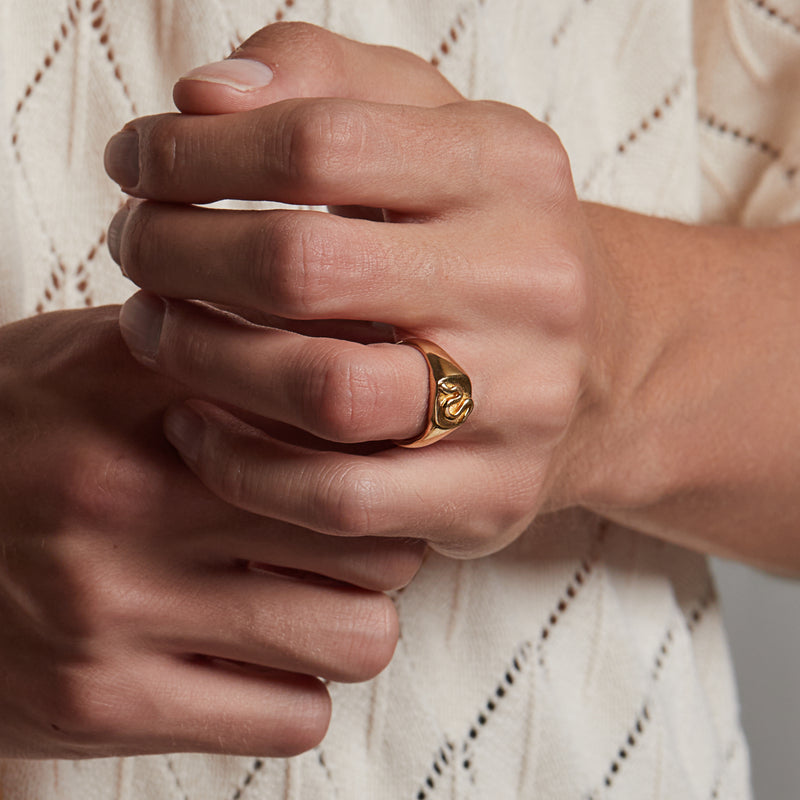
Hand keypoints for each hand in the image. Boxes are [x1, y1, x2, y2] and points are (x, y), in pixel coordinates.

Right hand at [0, 307, 421, 757]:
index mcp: (146, 385)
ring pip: (357, 636)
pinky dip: (296, 691)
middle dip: (382, 542)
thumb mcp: (111, 358)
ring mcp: (117, 606)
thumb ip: (225, 351)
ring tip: (309, 603)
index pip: (345, 417)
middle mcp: (134, 491)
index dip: (388, 445)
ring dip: (352, 623)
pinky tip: (256, 660)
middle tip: (351, 539)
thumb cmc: (25, 433)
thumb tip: (357, 359)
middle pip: (375, 534)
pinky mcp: (102, 701)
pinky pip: (292, 719)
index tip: (381, 462)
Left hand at [105, 24, 610, 558]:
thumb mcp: (435, 129)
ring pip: (323, 393)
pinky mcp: (490, 496)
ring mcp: (517, 402)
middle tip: (135, 248)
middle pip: (304, 267)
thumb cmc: (486, 238)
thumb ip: (323, 78)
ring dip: (201, 360)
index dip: (195, 151)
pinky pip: (338, 497)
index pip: (320, 141)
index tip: (136, 162)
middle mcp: (527, 284)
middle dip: (178, 253)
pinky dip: (240, 466)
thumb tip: (204, 98)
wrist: (597, 366)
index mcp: (509, 171)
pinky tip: (194, 426)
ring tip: (154, 329)